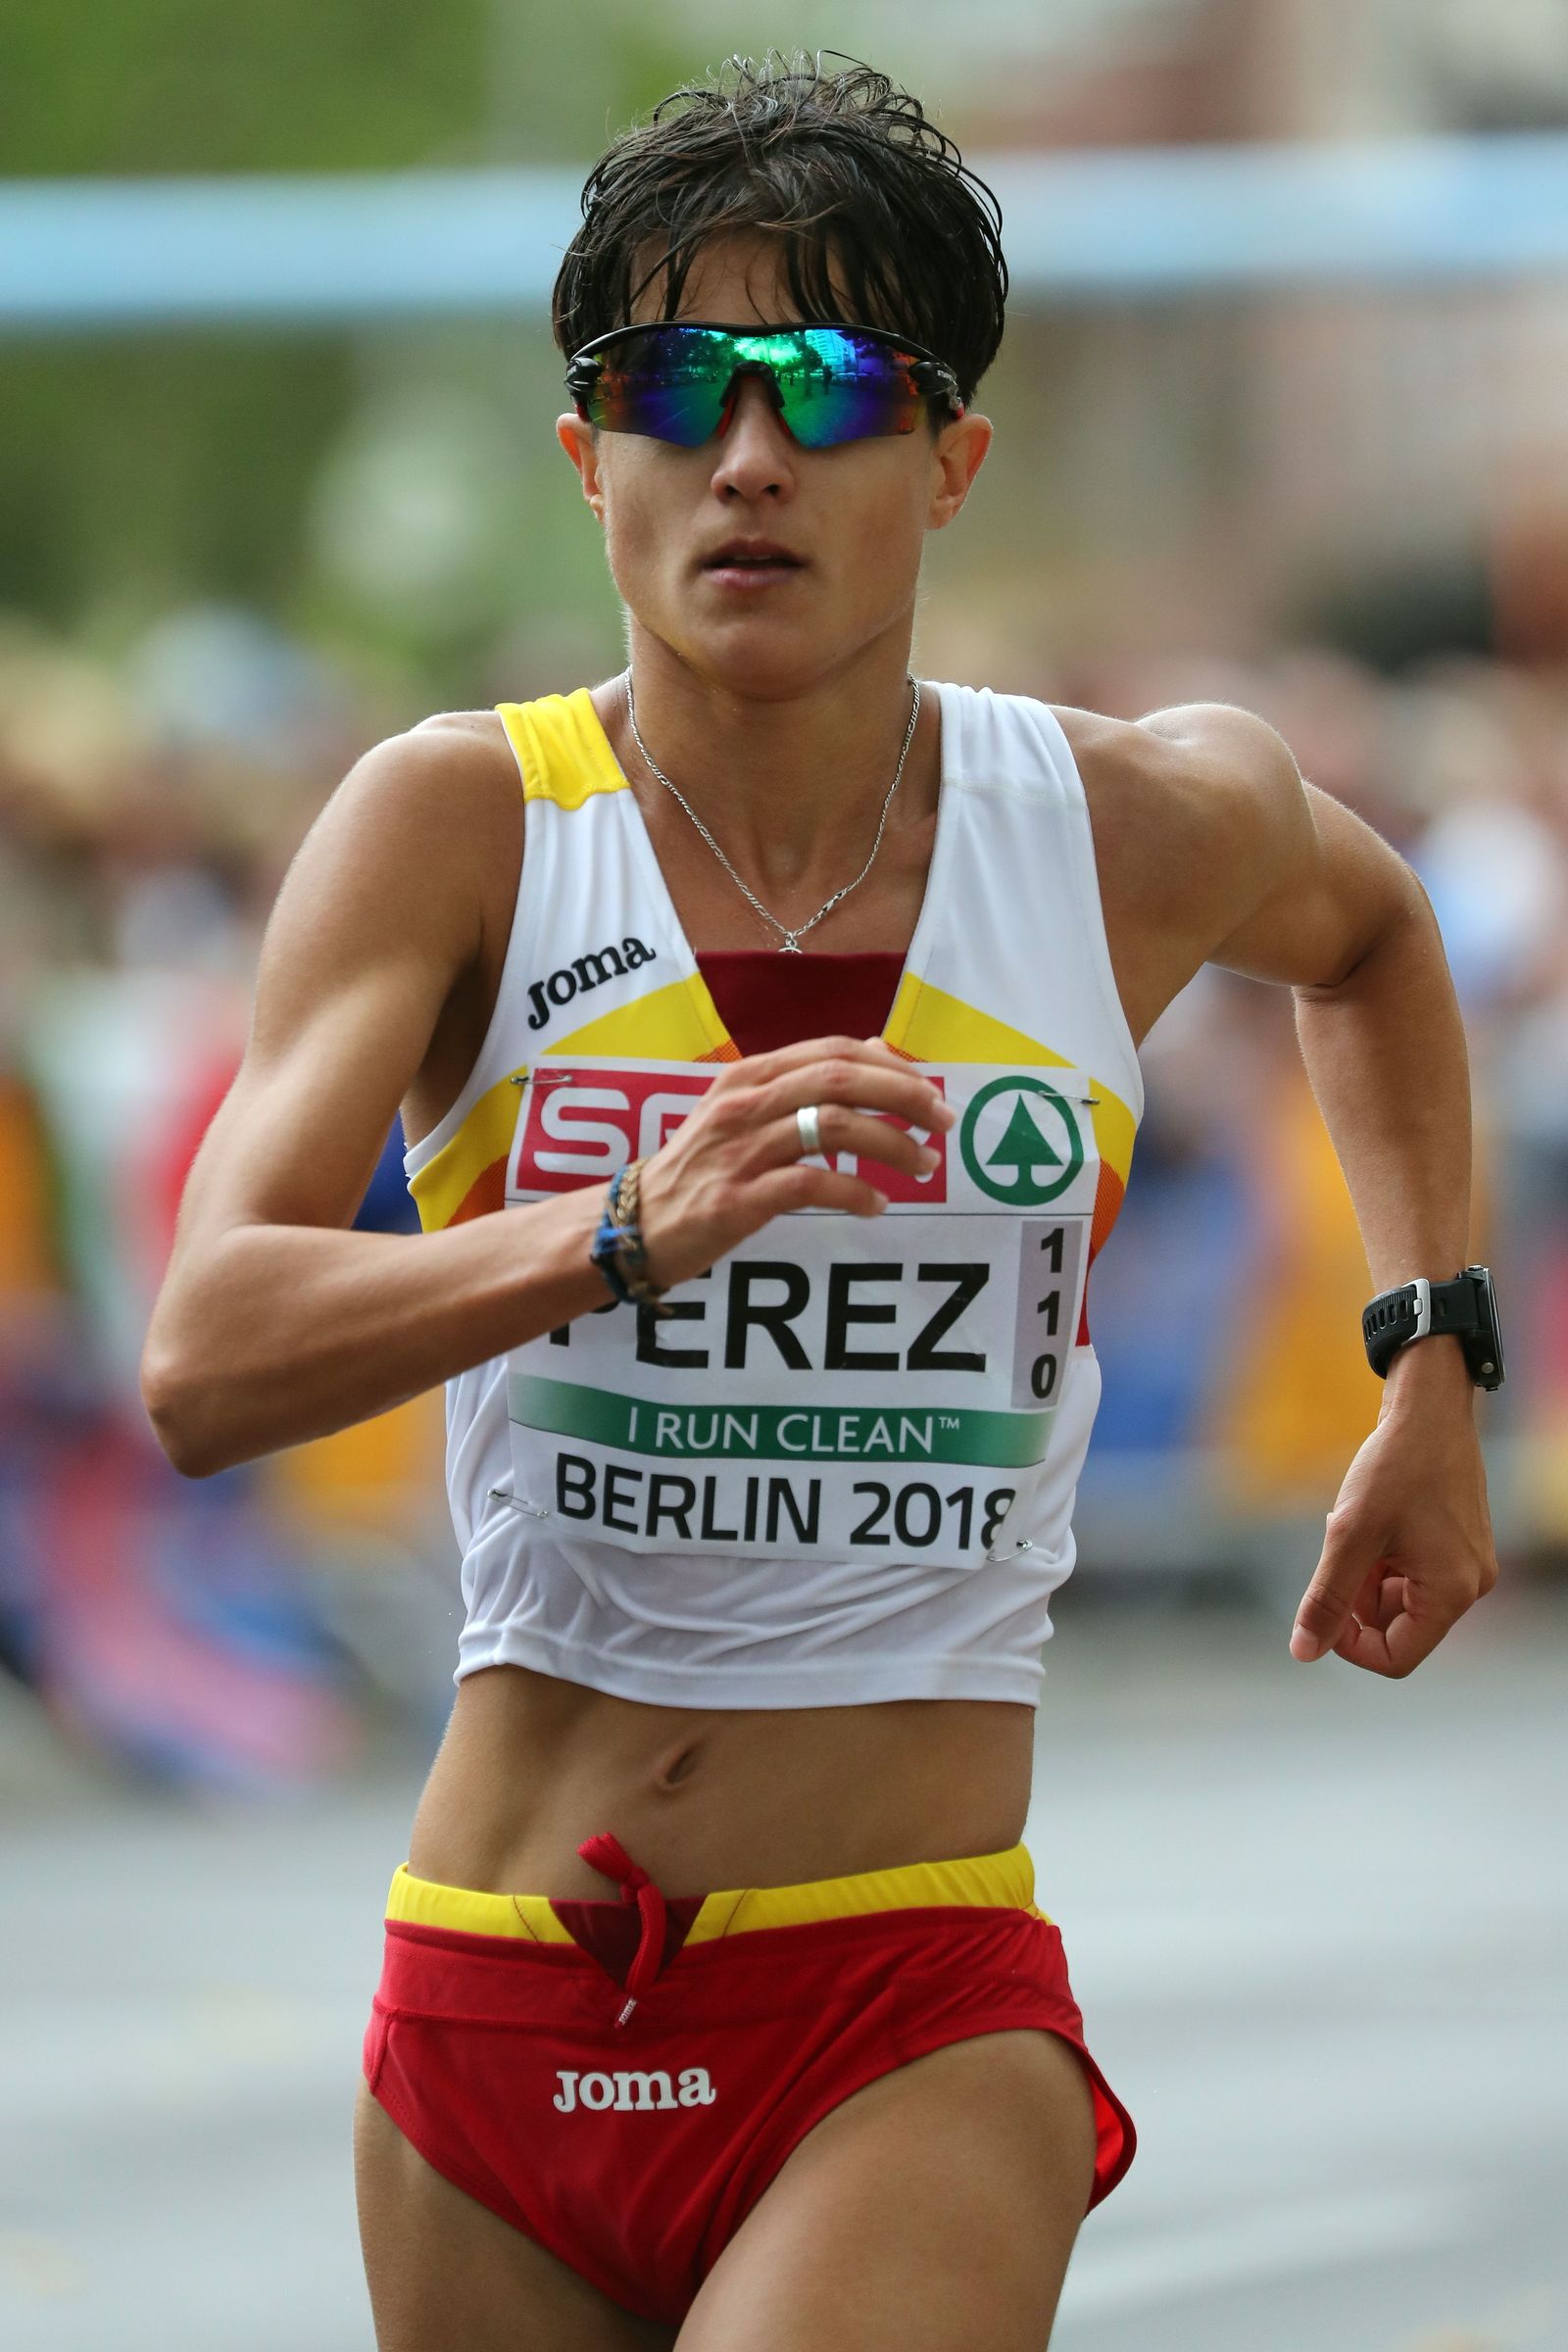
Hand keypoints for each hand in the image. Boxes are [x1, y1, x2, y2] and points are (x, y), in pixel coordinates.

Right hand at [637, 1035, 953, 1293]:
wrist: (637, 1223)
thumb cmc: (700, 1167)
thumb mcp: (743, 1110)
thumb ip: (803, 1082)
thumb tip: (876, 1051)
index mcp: (750, 1075)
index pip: (834, 1051)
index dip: (891, 1065)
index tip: (928, 1090)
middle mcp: (745, 1103)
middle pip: (840, 1080)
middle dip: (904, 1097)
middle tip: (942, 1122)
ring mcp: (740, 1150)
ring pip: (832, 1127)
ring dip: (891, 1144)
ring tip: (923, 1165)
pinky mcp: (737, 1199)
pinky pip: (810, 1185)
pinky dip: (854, 1192)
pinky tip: (877, 1206)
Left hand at [1289, 1340, 1497, 1675]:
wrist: (1429, 1408)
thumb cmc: (1395, 1468)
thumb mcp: (1351, 1535)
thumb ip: (1328, 1598)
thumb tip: (1304, 1651)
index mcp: (1451, 1593)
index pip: (1397, 1658)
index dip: (1350, 1645)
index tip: (1322, 1608)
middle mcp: (1469, 1586)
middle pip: (1399, 1629)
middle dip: (1357, 1602)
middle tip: (1338, 1552)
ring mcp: (1466, 1565)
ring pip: (1401, 1600)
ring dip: (1366, 1577)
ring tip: (1351, 1529)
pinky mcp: (1458, 1544)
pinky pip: (1412, 1573)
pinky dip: (1382, 1559)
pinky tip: (1366, 1520)